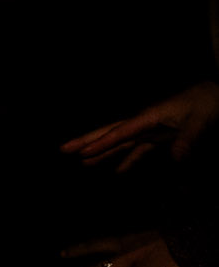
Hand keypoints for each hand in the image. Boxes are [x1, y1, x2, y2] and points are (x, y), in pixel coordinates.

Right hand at [59, 81, 217, 173]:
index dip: (101, 144)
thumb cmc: (207, 102)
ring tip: (83, 163)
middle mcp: (144, 122)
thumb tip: (177, 160)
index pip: (121, 132)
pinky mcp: (159, 136)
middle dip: (87, 141)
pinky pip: (137, 149)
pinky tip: (118, 171)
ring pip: (120, 142)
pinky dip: (127, 160)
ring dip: (103, 152)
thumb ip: (189, 139)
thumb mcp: (201, 119)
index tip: (82, 153)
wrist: (214, 95)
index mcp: (149, 116)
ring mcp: (150, 129)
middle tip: (63, 149)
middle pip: (110, 133)